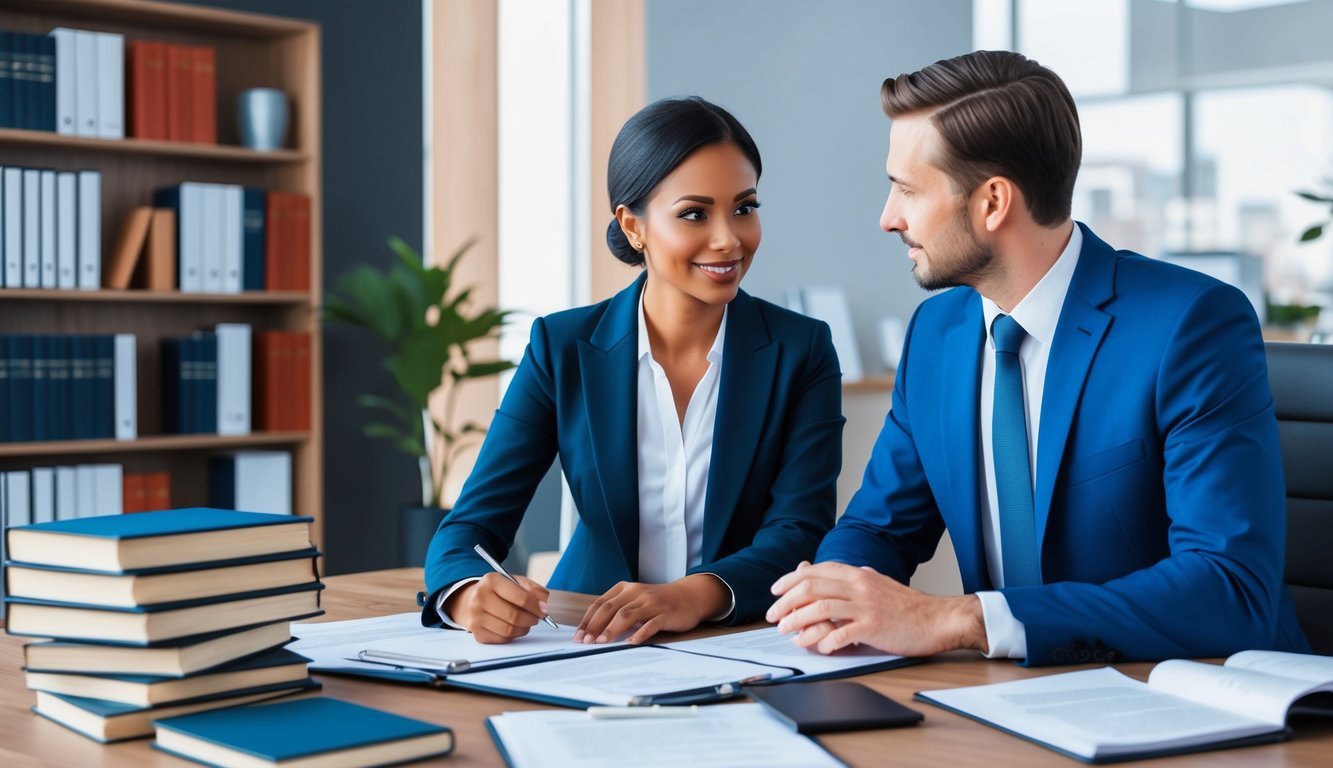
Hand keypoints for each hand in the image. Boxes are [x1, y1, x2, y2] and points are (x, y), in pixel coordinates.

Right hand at [443, 572, 550, 643]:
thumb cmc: (498, 591)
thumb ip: (533, 589)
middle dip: (532, 619)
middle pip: (515, 616)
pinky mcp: (477, 633)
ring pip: (509, 630)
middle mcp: (480, 598)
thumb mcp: (515, 581)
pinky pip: (503, 639)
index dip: (537, 606)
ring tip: (526, 622)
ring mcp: (476, 617)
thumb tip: (544, 605)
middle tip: (537, 618)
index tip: (544, 610)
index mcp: (492, 581)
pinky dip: (513, 635)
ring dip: (524, 628)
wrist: (472, 600)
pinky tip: (513, 627)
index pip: (521, 597)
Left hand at [574, 575, 728, 644]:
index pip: (601, 603)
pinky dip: (639, 633)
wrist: (688, 596)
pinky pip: (650, 624)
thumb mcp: (635, 600)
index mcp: (625, 588)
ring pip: (627, 615)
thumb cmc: (657, 602)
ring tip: (602, 642)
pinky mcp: (665, 613)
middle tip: (586, 642)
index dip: (588, 620)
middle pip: (610, 609)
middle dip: (596, 626)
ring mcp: (651, 602)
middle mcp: (636, 592)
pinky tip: (630, 642)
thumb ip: (618, 611)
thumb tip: (594, 632)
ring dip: (612, 629)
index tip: (579, 636)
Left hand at [765, 561, 986, 656]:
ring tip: (787, 632)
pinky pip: (843, 633)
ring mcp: (867, 606)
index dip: (790, 580)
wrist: (938, 619)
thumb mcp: (877, 583)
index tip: (776, 592)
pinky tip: (820, 647)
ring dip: (799, 621)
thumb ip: (854, 578)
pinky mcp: (875, 627)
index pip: (815, 571)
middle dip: (787, 602)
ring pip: (821, 608)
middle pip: (812, 587)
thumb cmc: (907, 606)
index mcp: (858, 574)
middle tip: (774, 616)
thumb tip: (833, 571)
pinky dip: (826, 641)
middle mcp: (860, 586)